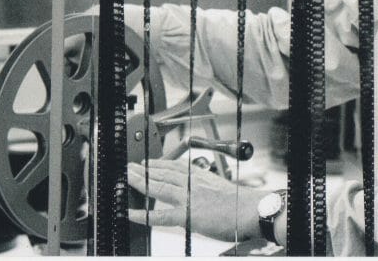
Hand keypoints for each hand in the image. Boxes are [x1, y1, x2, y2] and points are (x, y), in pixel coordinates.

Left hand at [127, 158, 262, 241]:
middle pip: (163, 173)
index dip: (159, 164)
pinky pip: (159, 215)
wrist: (250, 210)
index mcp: (201, 176)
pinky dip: (143, 214)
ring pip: (158, 187)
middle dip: (145, 169)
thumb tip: (202, 194)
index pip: (176, 166)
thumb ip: (208, 187)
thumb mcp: (222, 187)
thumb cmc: (241, 203)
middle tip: (131, 167)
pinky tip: (131, 213)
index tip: (149, 162)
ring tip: (128, 178)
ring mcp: (188, 198)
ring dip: (140, 182)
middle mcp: (192, 183)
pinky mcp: (186, 215)